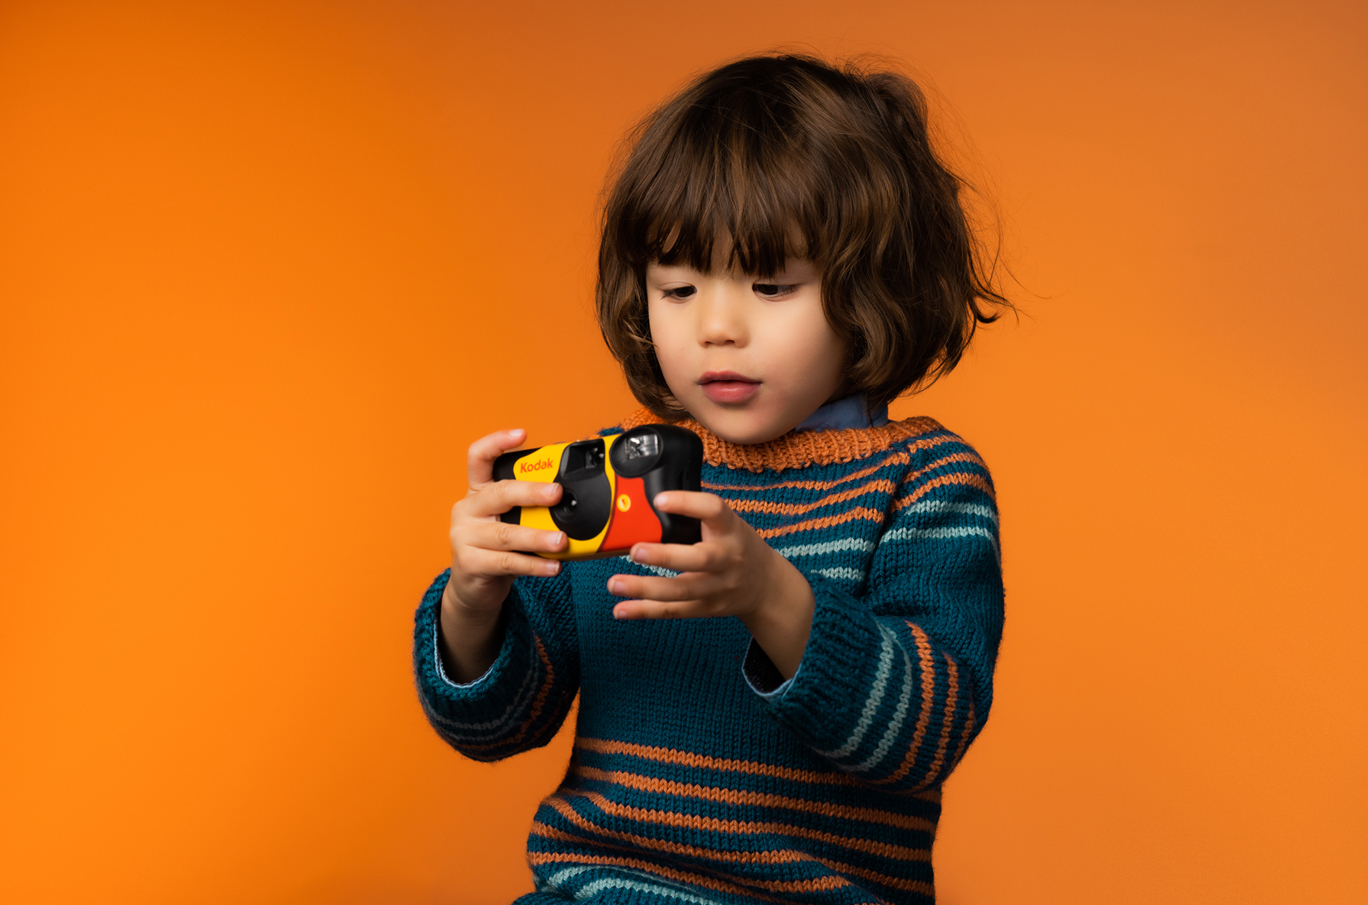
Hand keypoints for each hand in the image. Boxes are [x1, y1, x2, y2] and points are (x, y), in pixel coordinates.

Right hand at [440, 428, 567, 681]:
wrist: (474, 587)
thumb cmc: (498, 548)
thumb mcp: (510, 521)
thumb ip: (530, 509)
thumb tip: (574, 500)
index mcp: (478, 492)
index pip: (478, 457)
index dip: (497, 442)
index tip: (522, 434)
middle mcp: (467, 509)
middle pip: (499, 493)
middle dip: (531, 492)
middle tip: (557, 494)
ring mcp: (464, 536)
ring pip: (506, 534)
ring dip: (538, 536)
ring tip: (562, 540)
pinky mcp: (469, 563)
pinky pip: (507, 562)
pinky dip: (534, 565)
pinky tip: (553, 566)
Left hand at [607, 492, 814, 679]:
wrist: (764, 585)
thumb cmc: (736, 545)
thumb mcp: (727, 524)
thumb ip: (697, 516)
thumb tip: (649, 502)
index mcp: (731, 529)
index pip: (713, 511)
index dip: (687, 504)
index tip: (659, 499)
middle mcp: (727, 559)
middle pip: (698, 559)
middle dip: (665, 556)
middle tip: (634, 550)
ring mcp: (718, 587)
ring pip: (681, 591)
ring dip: (645, 588)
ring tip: (615, 584)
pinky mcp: (706, 608)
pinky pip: (674, 611)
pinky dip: (645, 611)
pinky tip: (622, 609)